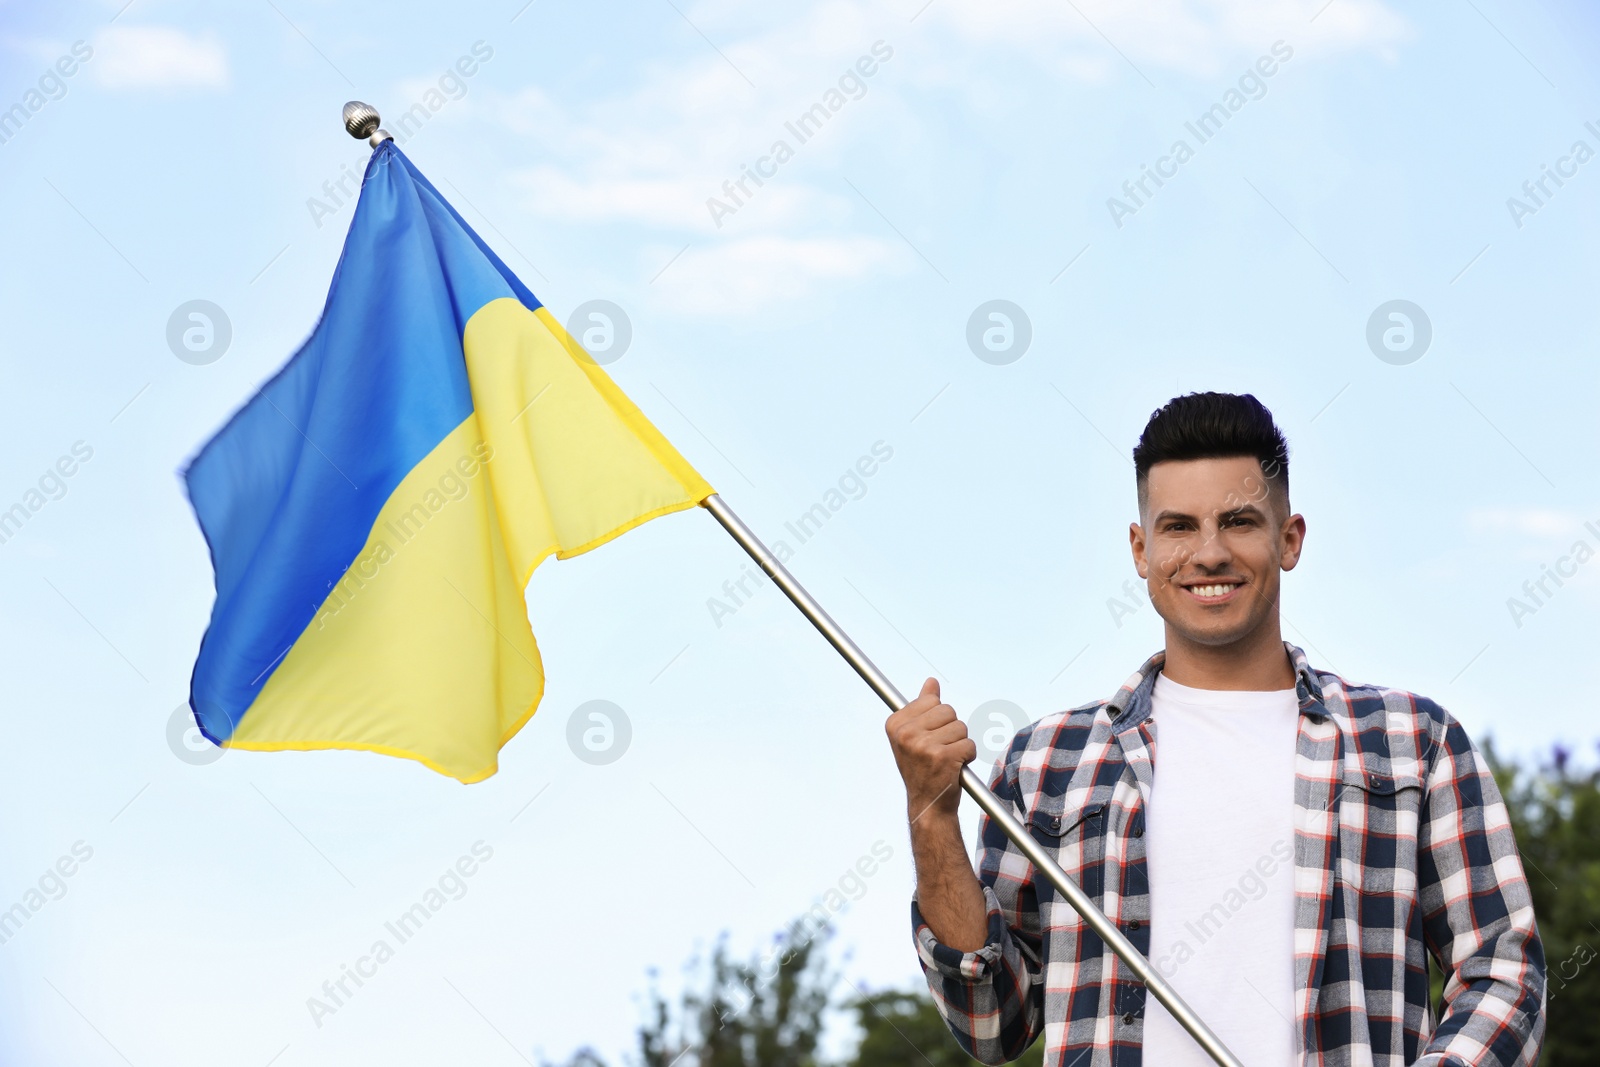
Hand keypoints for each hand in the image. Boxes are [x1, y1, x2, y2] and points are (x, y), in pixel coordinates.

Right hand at [885, 678, 973, 822]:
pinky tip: (955, 768)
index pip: (932, 701)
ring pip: (961, 727)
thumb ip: (922, 706)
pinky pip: (970, 744)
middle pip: (948, 711)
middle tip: (939, 750)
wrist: (928, 804)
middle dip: (951, 730)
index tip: (928, 737)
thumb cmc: (922, 768)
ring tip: (946, 760)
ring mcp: (923, 745)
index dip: (937, 719)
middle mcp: (905, 733)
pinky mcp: (943, 757)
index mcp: (895, 724)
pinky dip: (968, 756)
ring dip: (960, 744)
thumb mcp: (915, 735)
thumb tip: (931, 682)